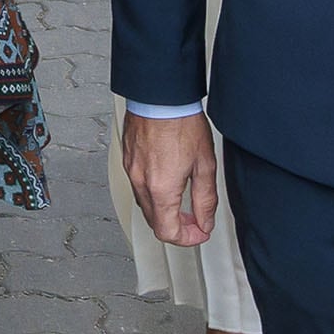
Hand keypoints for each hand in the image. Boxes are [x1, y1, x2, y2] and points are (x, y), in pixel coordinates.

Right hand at [123, 109, 218, 246]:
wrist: (160, 96)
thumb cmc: (181, 122)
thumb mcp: (204, 164)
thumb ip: (205, 199)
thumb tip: (205, 222)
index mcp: (161, 189)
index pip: (168, 232)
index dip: (187, 238)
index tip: (200, 232)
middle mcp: (141, 183)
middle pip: (154, 222)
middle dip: (176, 227)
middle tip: (194, 220)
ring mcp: (131, 170)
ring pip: (145, 205)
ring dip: (164, 210)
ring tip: (182, 200)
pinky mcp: (127, 159)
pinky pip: (138, 187)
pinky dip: (153, 193)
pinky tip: (167, 181)